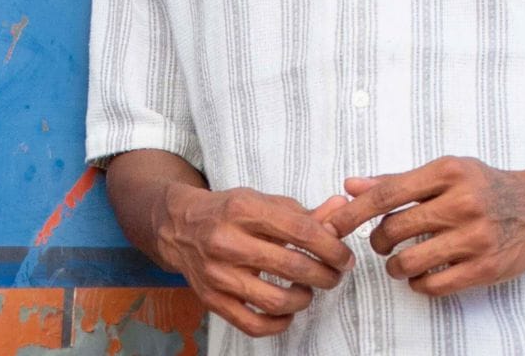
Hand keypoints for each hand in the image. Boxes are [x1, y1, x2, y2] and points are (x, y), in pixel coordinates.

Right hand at [157, 185, 354, 336]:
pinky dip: (278, 324)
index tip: (344, 256)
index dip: (330, 246)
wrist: (180, 226)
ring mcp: (218, 274)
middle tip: (334, 274)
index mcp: (244, 209)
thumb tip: (340, 210)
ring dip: (304, 299)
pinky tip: (288, 312)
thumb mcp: (263, 201)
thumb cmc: (229, 211)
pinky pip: (253, 324)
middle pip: (292, 267)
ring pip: (275, 300)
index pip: (300, 230)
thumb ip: (303, 212)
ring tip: (309, 290)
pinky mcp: (212, 299)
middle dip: (324, 274)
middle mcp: (228, 241)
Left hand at [326, 156, 524, 295]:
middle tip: (382, 242)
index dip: (356, 211)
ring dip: (395, 267)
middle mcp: (461, 202)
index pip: (388, 193)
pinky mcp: (486, 268)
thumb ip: (396, 180)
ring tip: (399, 262)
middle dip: (379, 240)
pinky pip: (435, 285)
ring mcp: (475, 237)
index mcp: (447, 172)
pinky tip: (422, 275)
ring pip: (410, 261)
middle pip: (395, 228)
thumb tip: (350, 184)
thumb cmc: (482, 185)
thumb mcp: (444, 171)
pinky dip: (419, 284)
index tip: (334, 223)